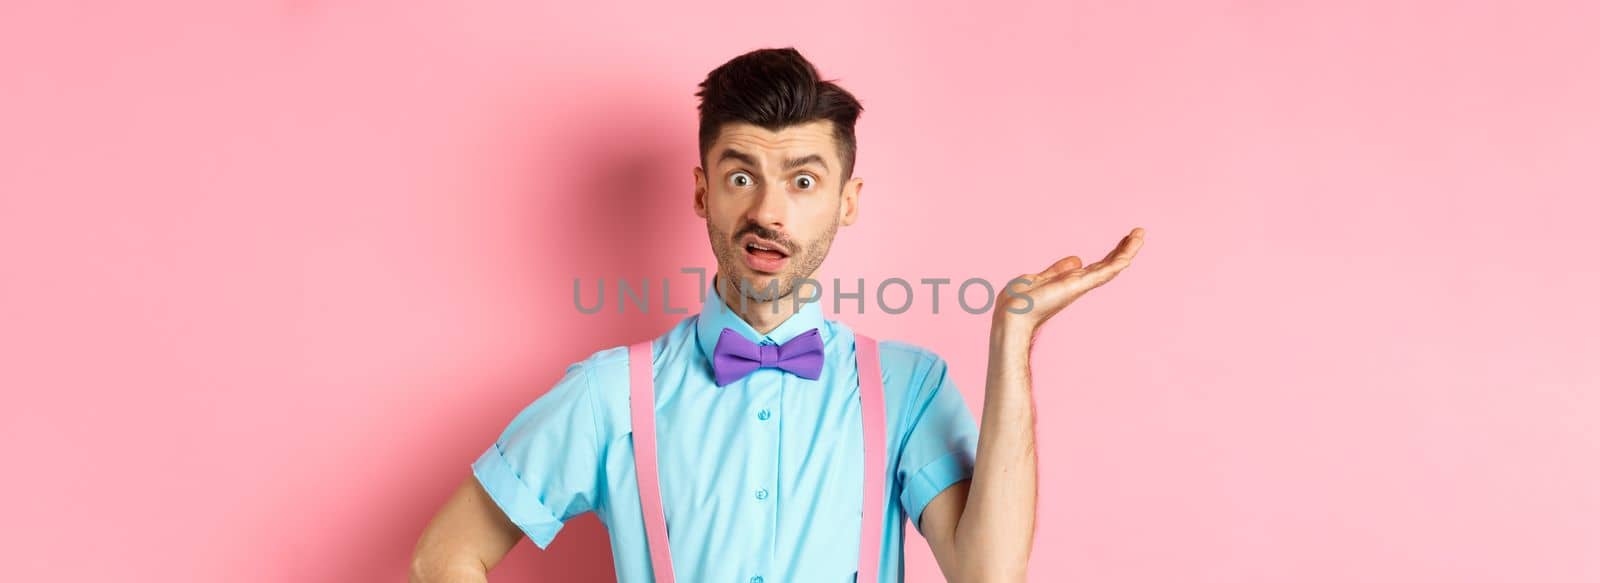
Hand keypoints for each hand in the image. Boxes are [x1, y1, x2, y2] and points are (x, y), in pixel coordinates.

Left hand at [993, 227, 1145, 336]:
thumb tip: (1077, 260)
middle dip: (1125, 249)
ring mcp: (1080, 286)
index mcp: (1070, 281)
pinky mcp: (1077, 286)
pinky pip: (1103, 273)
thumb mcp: (1041, 277)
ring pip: (1111, 267)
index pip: (1098, 265)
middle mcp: (1079, 284)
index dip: (1112, 252)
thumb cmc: (1019, 301)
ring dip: (1127, 251)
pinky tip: (1129, 254)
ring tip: (1141, 234)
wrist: (1011, 314)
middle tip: (1140, 233)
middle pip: (1108, 264)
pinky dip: (1117, 262)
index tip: (1124, 238)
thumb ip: (1059, 269)